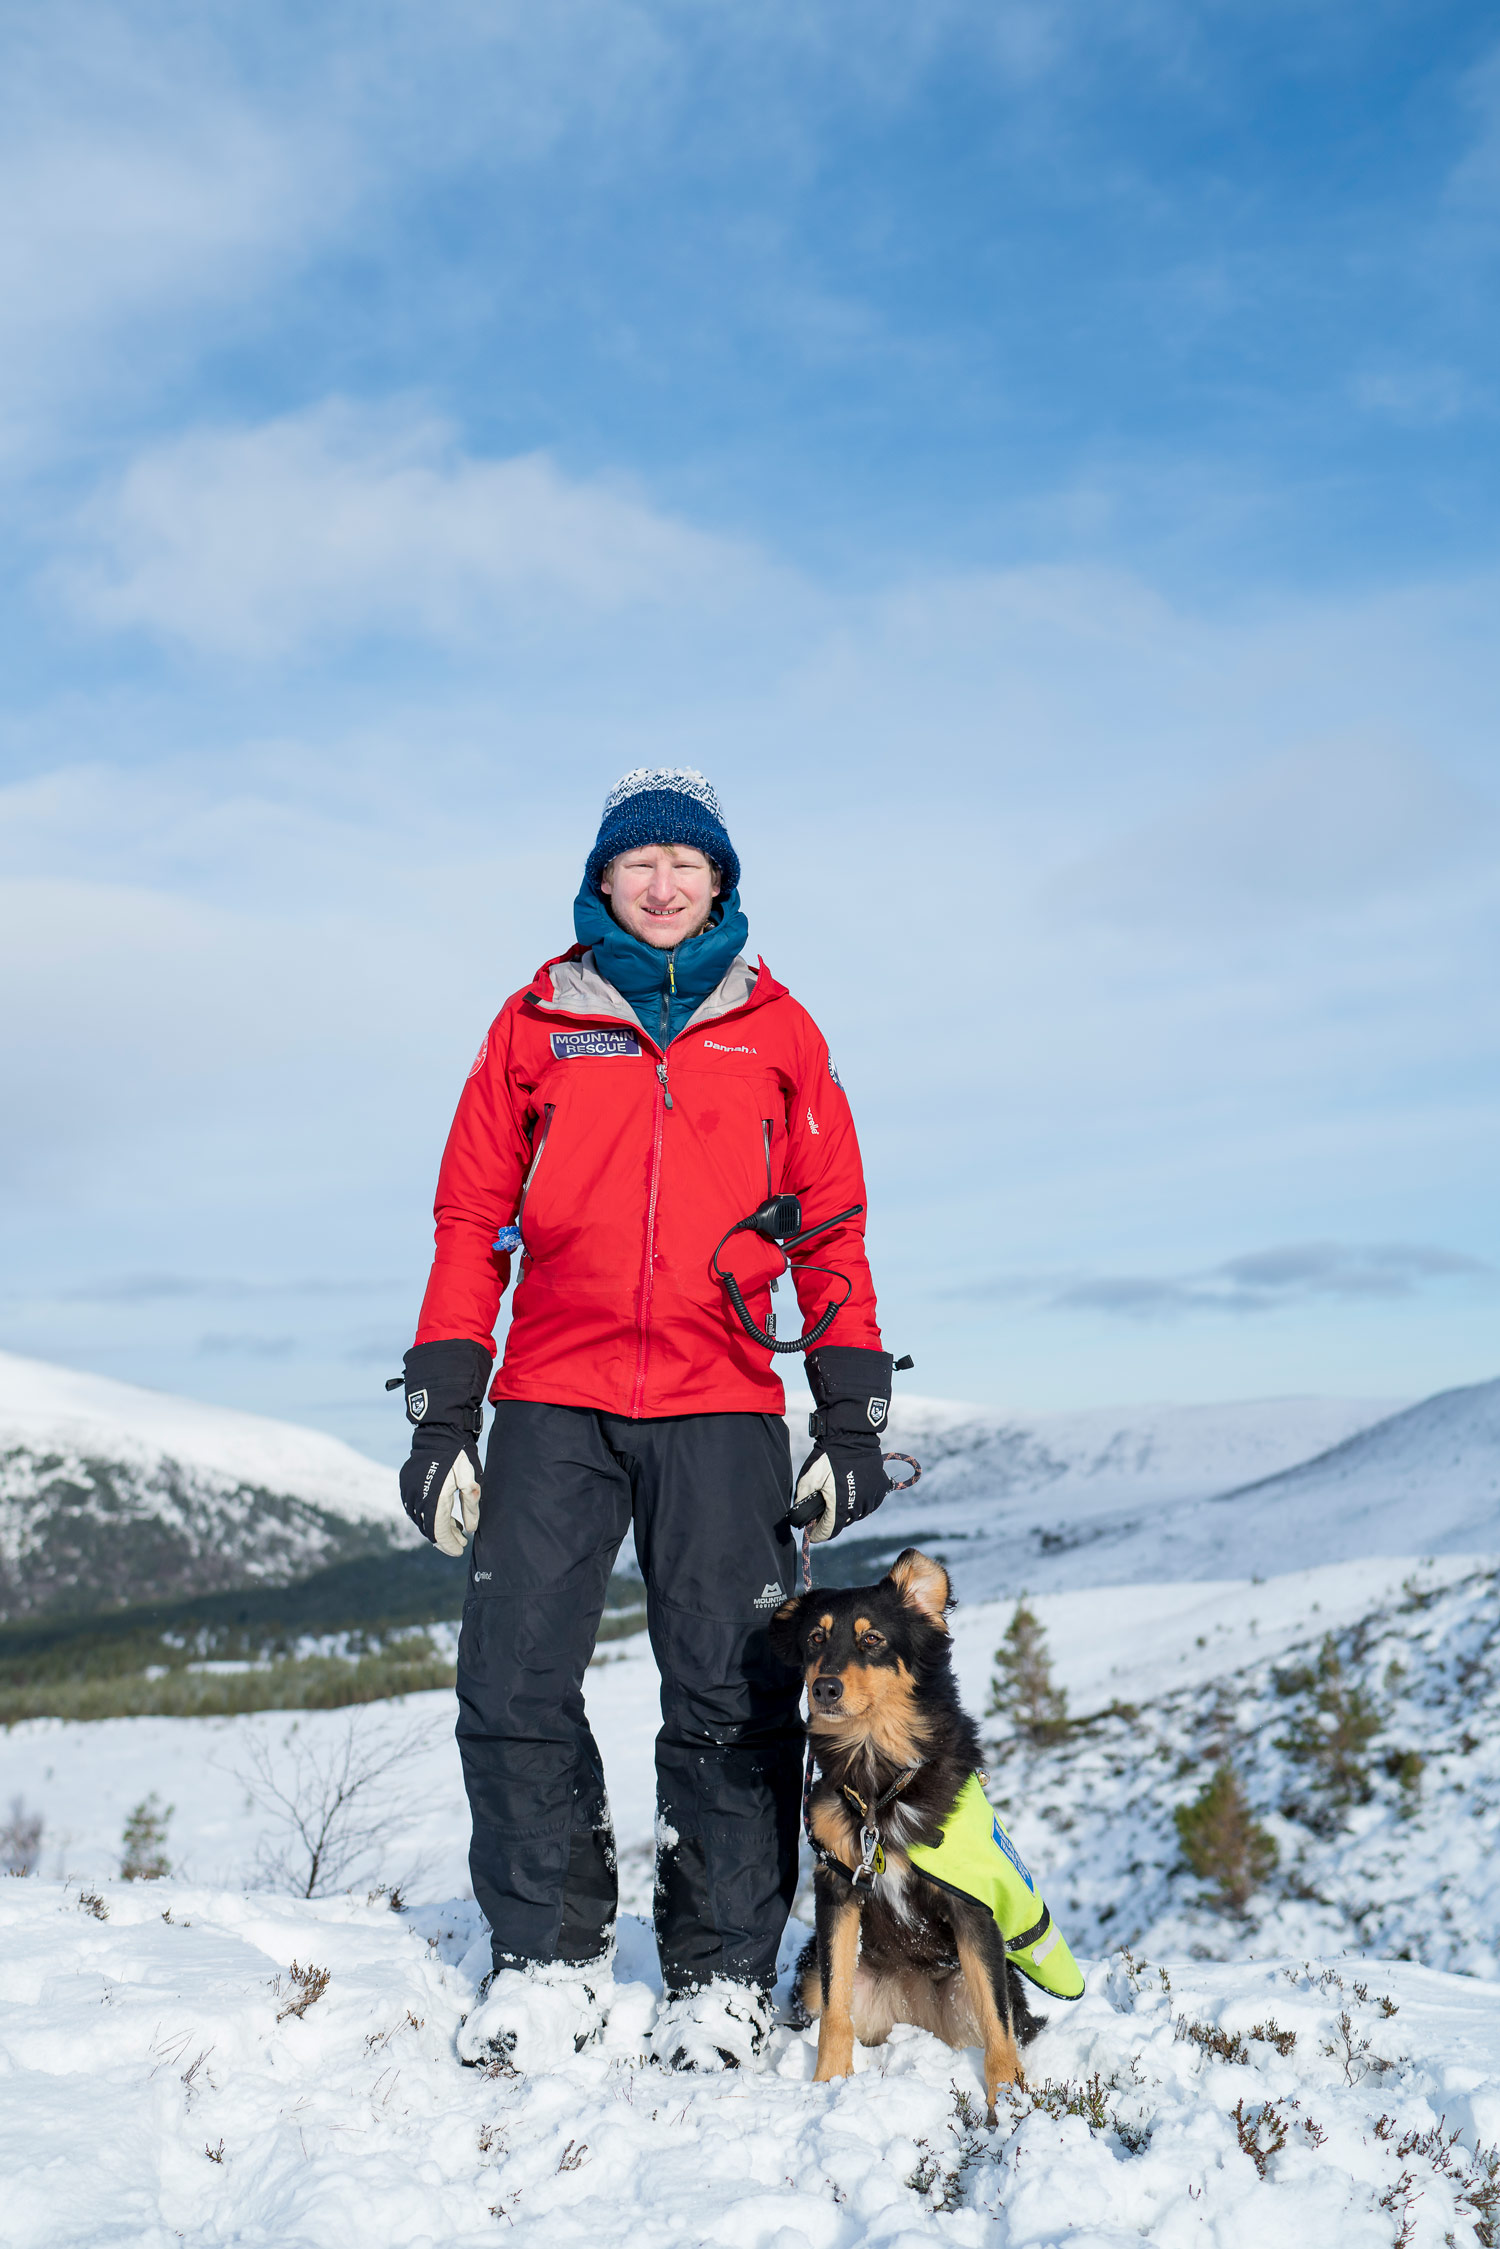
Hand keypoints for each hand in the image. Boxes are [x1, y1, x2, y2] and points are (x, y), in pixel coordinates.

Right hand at [397, 1339, 490, 1552]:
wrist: (439, 1431)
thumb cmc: (460, 1455)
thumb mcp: (471, 1480)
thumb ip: (471, 1505)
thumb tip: (472, 1530)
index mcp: (433, 1498)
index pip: (437, 1532)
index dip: (448, 1544)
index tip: (459, 1550)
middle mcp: (415, 1497)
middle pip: (427, 1528)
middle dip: (443, 1538)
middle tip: (460, 1543)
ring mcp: (407, 1490)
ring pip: (420, 1518)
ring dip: (435, 1526)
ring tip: (455, 1530)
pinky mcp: (405, 1482)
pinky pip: (415, 1506)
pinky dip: (428, 1514)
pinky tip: (443, 1514)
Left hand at [789, 1345, 893, 1543]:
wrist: (851, 1436)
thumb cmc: (827, 1456)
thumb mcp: (808, 1478)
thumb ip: (802, 1501)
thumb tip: (800, 1518)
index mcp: (841, 1506)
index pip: (828, 1531)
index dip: (817, 1534)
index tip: (811, 1533)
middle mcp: (859, 1507)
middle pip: (842, 1523)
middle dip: (831, 1519)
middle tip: (821, 1508)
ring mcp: (872, 1498)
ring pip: (856, 1514)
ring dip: (846, 1510)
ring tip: (835, 1495)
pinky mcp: (880, 1489)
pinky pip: (867, 1503)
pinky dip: (858, 1501)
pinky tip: (850, 1488)